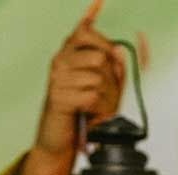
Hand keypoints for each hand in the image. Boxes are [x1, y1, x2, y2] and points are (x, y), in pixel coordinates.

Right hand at [14, 0, 125, 174]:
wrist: (61, 139)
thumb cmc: (84, 113)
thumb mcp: (105, 89)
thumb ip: (114, 70)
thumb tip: (121, 52)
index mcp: (68, 53)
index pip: (86, 32)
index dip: (105, 44)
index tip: (113, 59)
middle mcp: (60, 61)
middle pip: (99, 57)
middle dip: (111, 81)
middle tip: (106, 98)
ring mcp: (57, 78)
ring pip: (97, 79)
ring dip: (105, 100)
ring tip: (97, 110)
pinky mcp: (58, 98)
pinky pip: (91, 97)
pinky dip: (97, 110)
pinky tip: (90, 116)